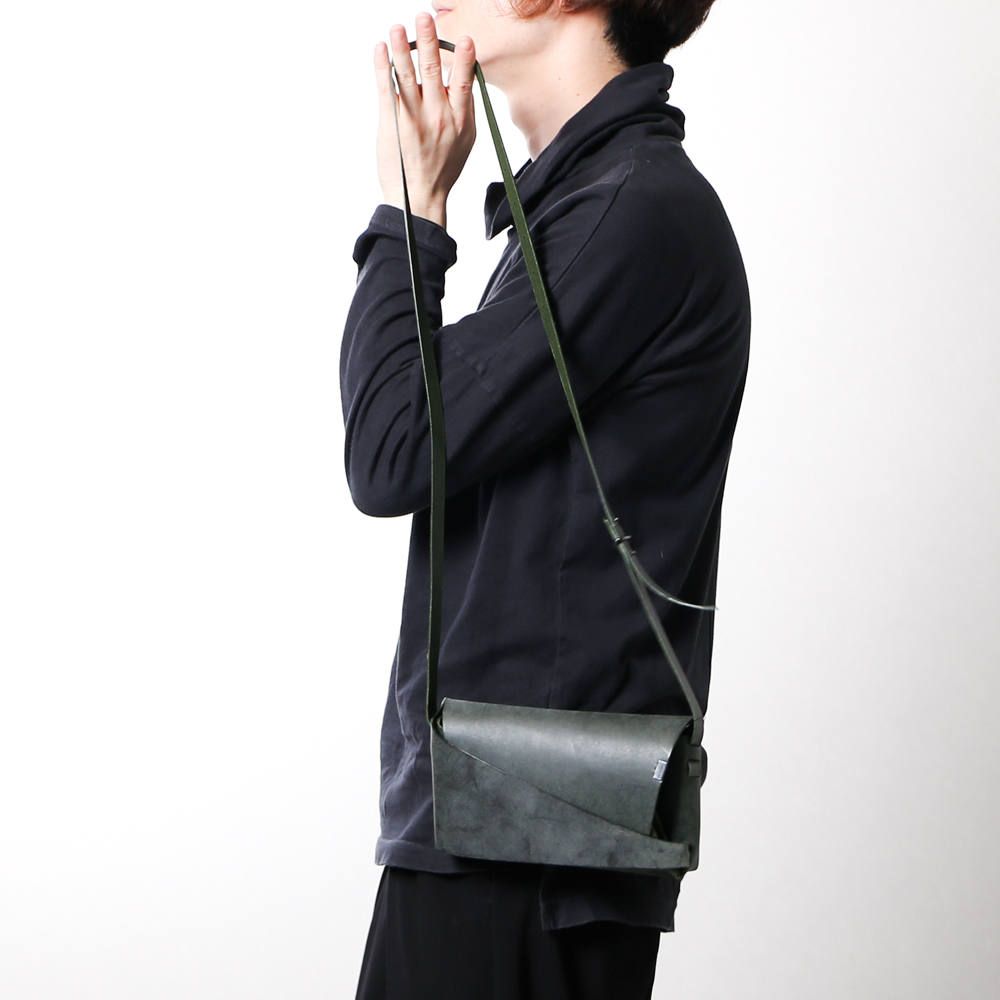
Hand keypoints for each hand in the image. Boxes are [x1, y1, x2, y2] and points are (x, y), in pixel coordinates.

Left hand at [375, 13, 476, 228]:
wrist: (419, 198)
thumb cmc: (442, 168)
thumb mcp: (466, 141)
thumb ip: (465, 109)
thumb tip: (466, 79)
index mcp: (460, 120)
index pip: (464, 83)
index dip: (464, 59)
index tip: (464, 39)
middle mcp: (437, 117)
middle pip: (433, 72)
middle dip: (428, 42)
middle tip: (424, 18)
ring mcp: (413, 120)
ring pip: (406, 76)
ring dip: (402, 48)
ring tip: (397, 27)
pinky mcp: (392, 124)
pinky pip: (386, 90)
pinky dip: (382, 67)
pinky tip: (380, 49)